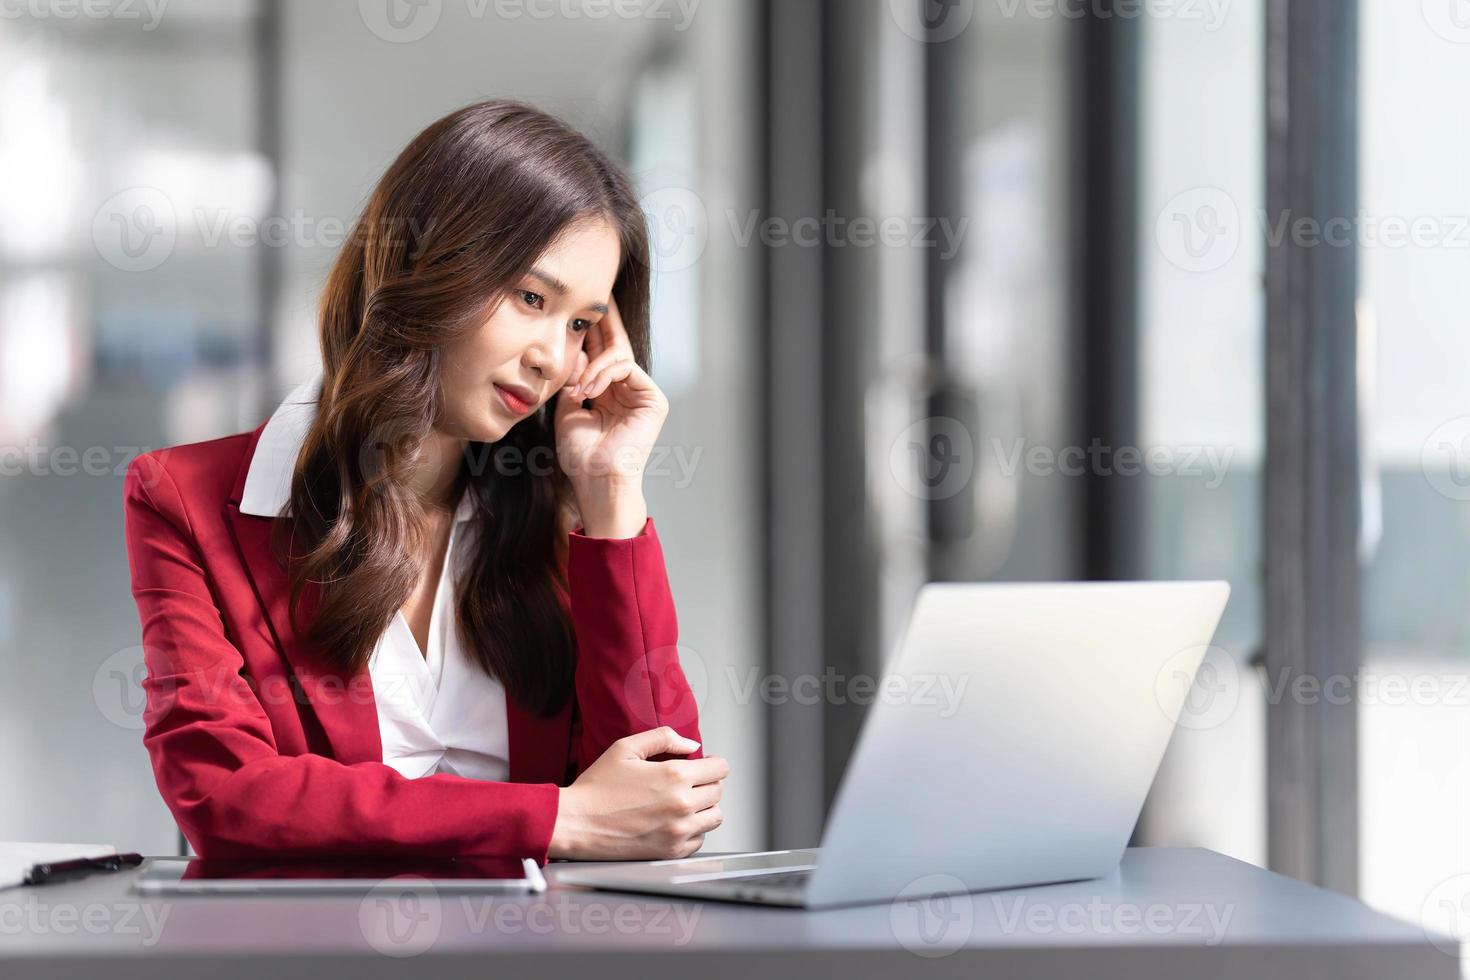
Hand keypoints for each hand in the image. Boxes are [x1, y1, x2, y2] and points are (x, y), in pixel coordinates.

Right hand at [548, 727, 727, 860]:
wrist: (577, 823)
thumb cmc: (597, 788)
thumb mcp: (626, 748)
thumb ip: (663, 738)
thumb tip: (692, 746)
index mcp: (674, 776)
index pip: (720, 768)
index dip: (713, 763)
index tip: (704, 765)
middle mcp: (681, 805)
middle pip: (718, 791)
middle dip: (706, 783)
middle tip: (687, 782)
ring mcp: (678, 831)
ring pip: (715, 816)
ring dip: (704, 807)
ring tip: (683, 802)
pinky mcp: (672, 851)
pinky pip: (700, 839)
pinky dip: (693, 830)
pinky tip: (674, 821)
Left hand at [554, 298, 667, 536]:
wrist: (596, 479)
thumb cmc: (581, 455)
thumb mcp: (567, 410)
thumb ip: (573, 379)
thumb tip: (573, 348)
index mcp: (608, 392)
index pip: (601, 353)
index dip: (593, 330)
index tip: (580, 307)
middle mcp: (627, 390)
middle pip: (616, 345)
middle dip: (605, 321)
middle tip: (597, 296)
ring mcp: (642, 393)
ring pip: (618, 356)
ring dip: (593, 367)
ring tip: (579, 389)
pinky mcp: (653, 399)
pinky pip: (626, 368)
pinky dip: (605, 373)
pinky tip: (590, 390)